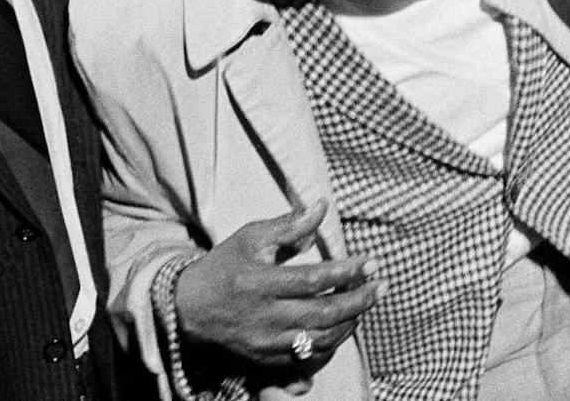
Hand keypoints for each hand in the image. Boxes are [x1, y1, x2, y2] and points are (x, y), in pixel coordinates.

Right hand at [174, 202, 380, 371]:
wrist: (186, 311)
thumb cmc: (223, 267)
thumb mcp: (250, 238)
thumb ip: (288, 226)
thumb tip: (322, 207)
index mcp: (260, 283)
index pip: (314, 280)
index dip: (347, 271)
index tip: (372, 261)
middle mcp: (265, 318)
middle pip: (324, 314)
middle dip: (360, 300)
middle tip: (383, 285)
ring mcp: (266, 344)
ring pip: (321, 340)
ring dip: (350, 322)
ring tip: (367, 302)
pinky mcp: (266, 361)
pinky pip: (307, 359)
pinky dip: (331, 344)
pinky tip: (345, 325)